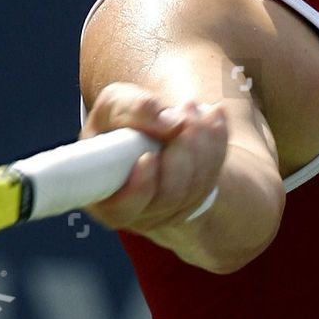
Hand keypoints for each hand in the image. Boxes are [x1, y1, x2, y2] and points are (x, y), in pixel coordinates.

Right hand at [79, 82, 227, 233]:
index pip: (119, 208)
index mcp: (101, 195)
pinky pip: (213, 179)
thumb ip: (133, 109)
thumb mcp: (115, 104)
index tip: (149, 157)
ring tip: (196, 109)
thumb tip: (169, 121)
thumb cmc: (120, 121)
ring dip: (203, 143)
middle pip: (168, 196)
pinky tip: (215, 119)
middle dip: (182, 151)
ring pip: (195, 189)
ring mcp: (166, 213)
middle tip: (183, 114)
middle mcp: (134, 213)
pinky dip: (218, 145)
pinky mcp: (192, 203)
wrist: (146, 133)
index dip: (139, 188)